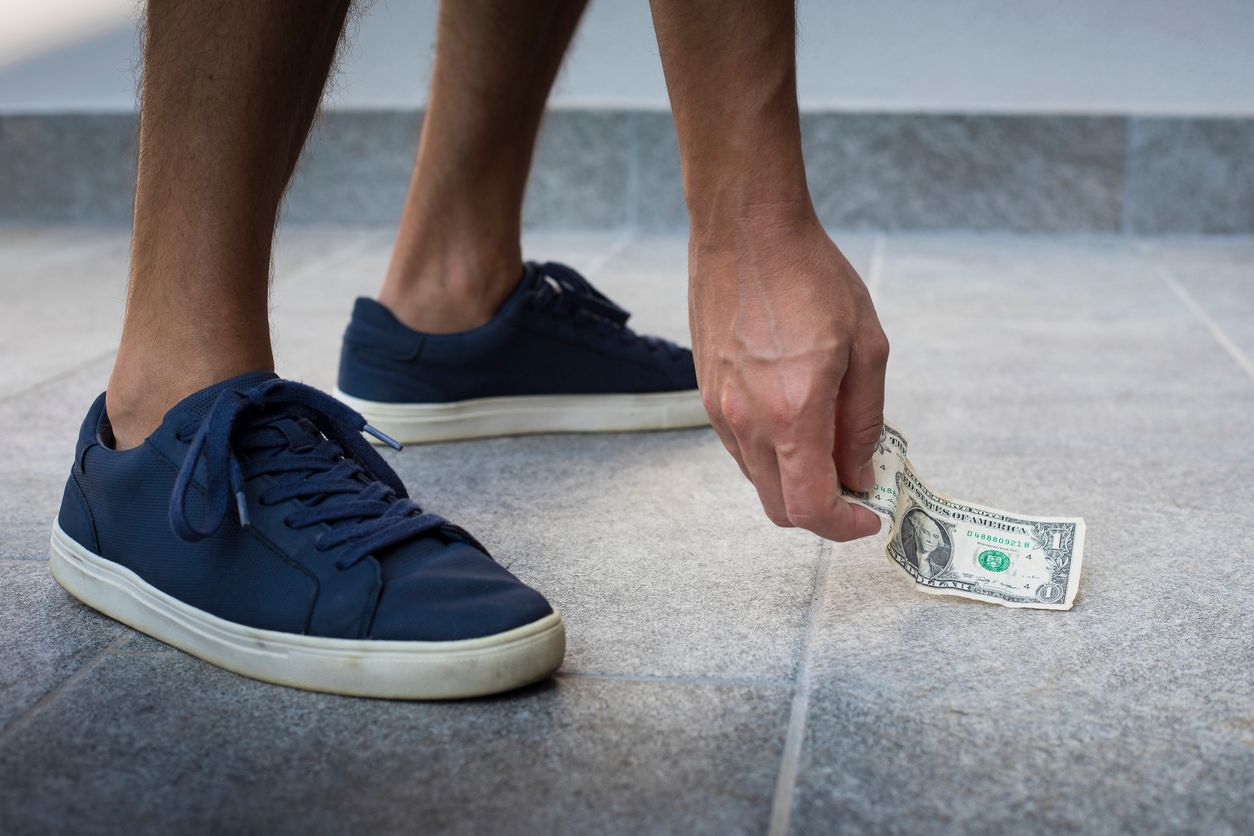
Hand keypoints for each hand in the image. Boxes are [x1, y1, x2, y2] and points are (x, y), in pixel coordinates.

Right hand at [689, 212, 888, 540]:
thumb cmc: (810, 276)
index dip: (844, 525)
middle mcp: (746, 421)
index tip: (869, 514)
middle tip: (856, 484)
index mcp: (792, 412)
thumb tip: (861, 475)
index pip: (810, 507)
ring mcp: (719, 410)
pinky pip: (741, 448)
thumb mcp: (866, 347)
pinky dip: (772, 453)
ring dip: (795, 480)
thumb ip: (863, 422)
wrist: (745, 230)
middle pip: (779, 508)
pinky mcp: (706, 394)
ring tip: (830, 441)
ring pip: (758, 480)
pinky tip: (797, 415)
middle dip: (821, 512)